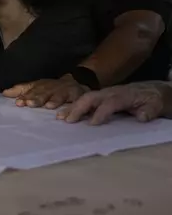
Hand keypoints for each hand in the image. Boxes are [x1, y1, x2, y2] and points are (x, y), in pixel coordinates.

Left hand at [3, 75, 88, 108]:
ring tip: (47, 106)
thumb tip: (4, 93)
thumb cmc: (50, 88)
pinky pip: (72, 101)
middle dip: (36, 98)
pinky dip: (69, 106)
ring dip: (52, 100)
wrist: (75, 82)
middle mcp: (50, 87)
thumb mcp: (35, 87)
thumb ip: (20, 90)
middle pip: (42, 93)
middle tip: (29, 104)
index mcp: (39, 86)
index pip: (30, 90)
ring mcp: (62, 91)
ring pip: (56, 96)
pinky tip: (63, 112)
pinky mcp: (75, 95)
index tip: (18, 102)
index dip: (24, 96)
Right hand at [57, 81, 171, 124]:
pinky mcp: (99, 97)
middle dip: (79, 108)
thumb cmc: (151, 100)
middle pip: (91, 97)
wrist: (149, 90)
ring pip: (84, 98)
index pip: (110, 103)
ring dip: (71, 107)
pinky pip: (83, 100)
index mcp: (123, 95)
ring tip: (59, 117)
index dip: (101, 112)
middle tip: (69, 120)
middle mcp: (109, 92)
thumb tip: (142, 117)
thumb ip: (149, 111)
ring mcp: (102, 94)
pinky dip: (71, 107)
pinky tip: (62, 115)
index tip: (92, 124)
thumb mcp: (155, 105)